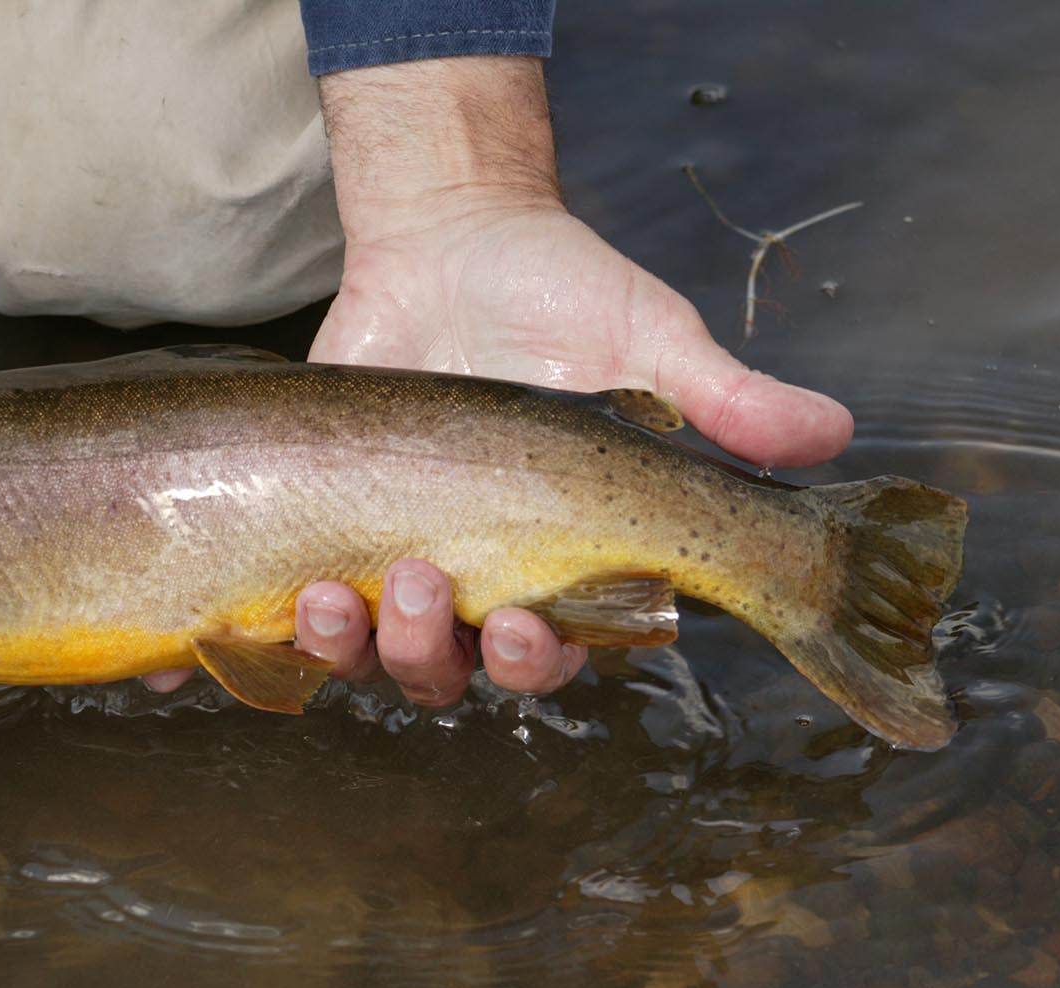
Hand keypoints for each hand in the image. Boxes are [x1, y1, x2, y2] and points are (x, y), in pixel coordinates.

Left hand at [284, 55, 854, 705]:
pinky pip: (283, 614)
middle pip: (458, 671)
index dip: (537, 658)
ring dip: (350, 644)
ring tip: (332, 590)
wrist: (445, 243)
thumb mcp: (647, 337)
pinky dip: (256, 634)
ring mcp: (390, 560)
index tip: (521, 622)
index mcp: (561, 557)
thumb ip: (725, 397)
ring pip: (371, 656)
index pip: (559, 649)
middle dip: (434, 650)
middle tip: (419, 583)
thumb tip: (830, 433)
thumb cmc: (560, 296)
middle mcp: (476, 577)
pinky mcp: (316, 534)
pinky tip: (229, 620)